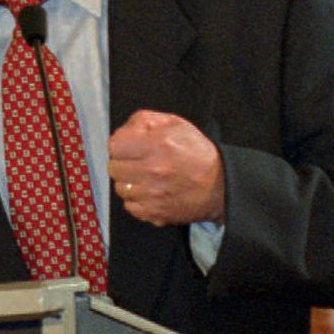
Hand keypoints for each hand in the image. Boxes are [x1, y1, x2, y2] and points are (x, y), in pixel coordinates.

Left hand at [108, 110, 224, 226]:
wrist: (219, 185)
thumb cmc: (197, 153)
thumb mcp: (175, 124)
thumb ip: (144, 121)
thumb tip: (125, 130)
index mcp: (157, 145)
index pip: (115, 145)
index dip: (121, 144)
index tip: (129, 147)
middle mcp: (152, 170)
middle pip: (114, 167)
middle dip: (124, 163)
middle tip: (138, 162)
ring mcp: (152, 194)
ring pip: (120, 188)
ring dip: (129, 182)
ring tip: (146, 178)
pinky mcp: (153, 213)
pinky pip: (129, 206)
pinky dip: (136, 200)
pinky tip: (150, 192)